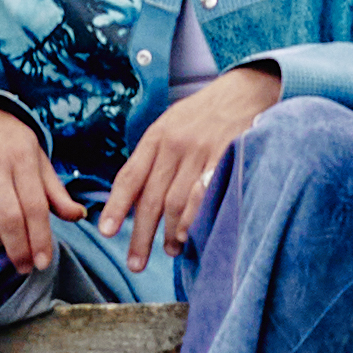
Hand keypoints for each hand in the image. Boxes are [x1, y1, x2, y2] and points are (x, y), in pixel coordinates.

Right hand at [0, 102, 63, 277]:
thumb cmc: (10, 143)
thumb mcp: (37, 158)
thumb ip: (55, 191)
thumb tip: (79, 216)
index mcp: (22, 157)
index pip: (35, 206)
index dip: (40, 239)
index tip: (43, 262)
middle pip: (9, 219)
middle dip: (19, 250)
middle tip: (25, 267)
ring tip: (5, 249)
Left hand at [97, 58, 279, 272]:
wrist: (247, 89)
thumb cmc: (205, 114)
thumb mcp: (172, 124)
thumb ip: (153, 156)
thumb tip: (134, 197)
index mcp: (157, 136)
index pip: (130, 176)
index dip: (116, 207)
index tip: (106, 232)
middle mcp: (176, 144)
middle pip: (152, 198)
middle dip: (141, 235)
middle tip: (134, 263)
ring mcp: (202, 152)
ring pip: (177, 202)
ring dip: (171, 233)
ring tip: (170, 250)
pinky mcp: (227, 158)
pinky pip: (206, 196)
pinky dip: (197, 219)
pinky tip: (192, 235)